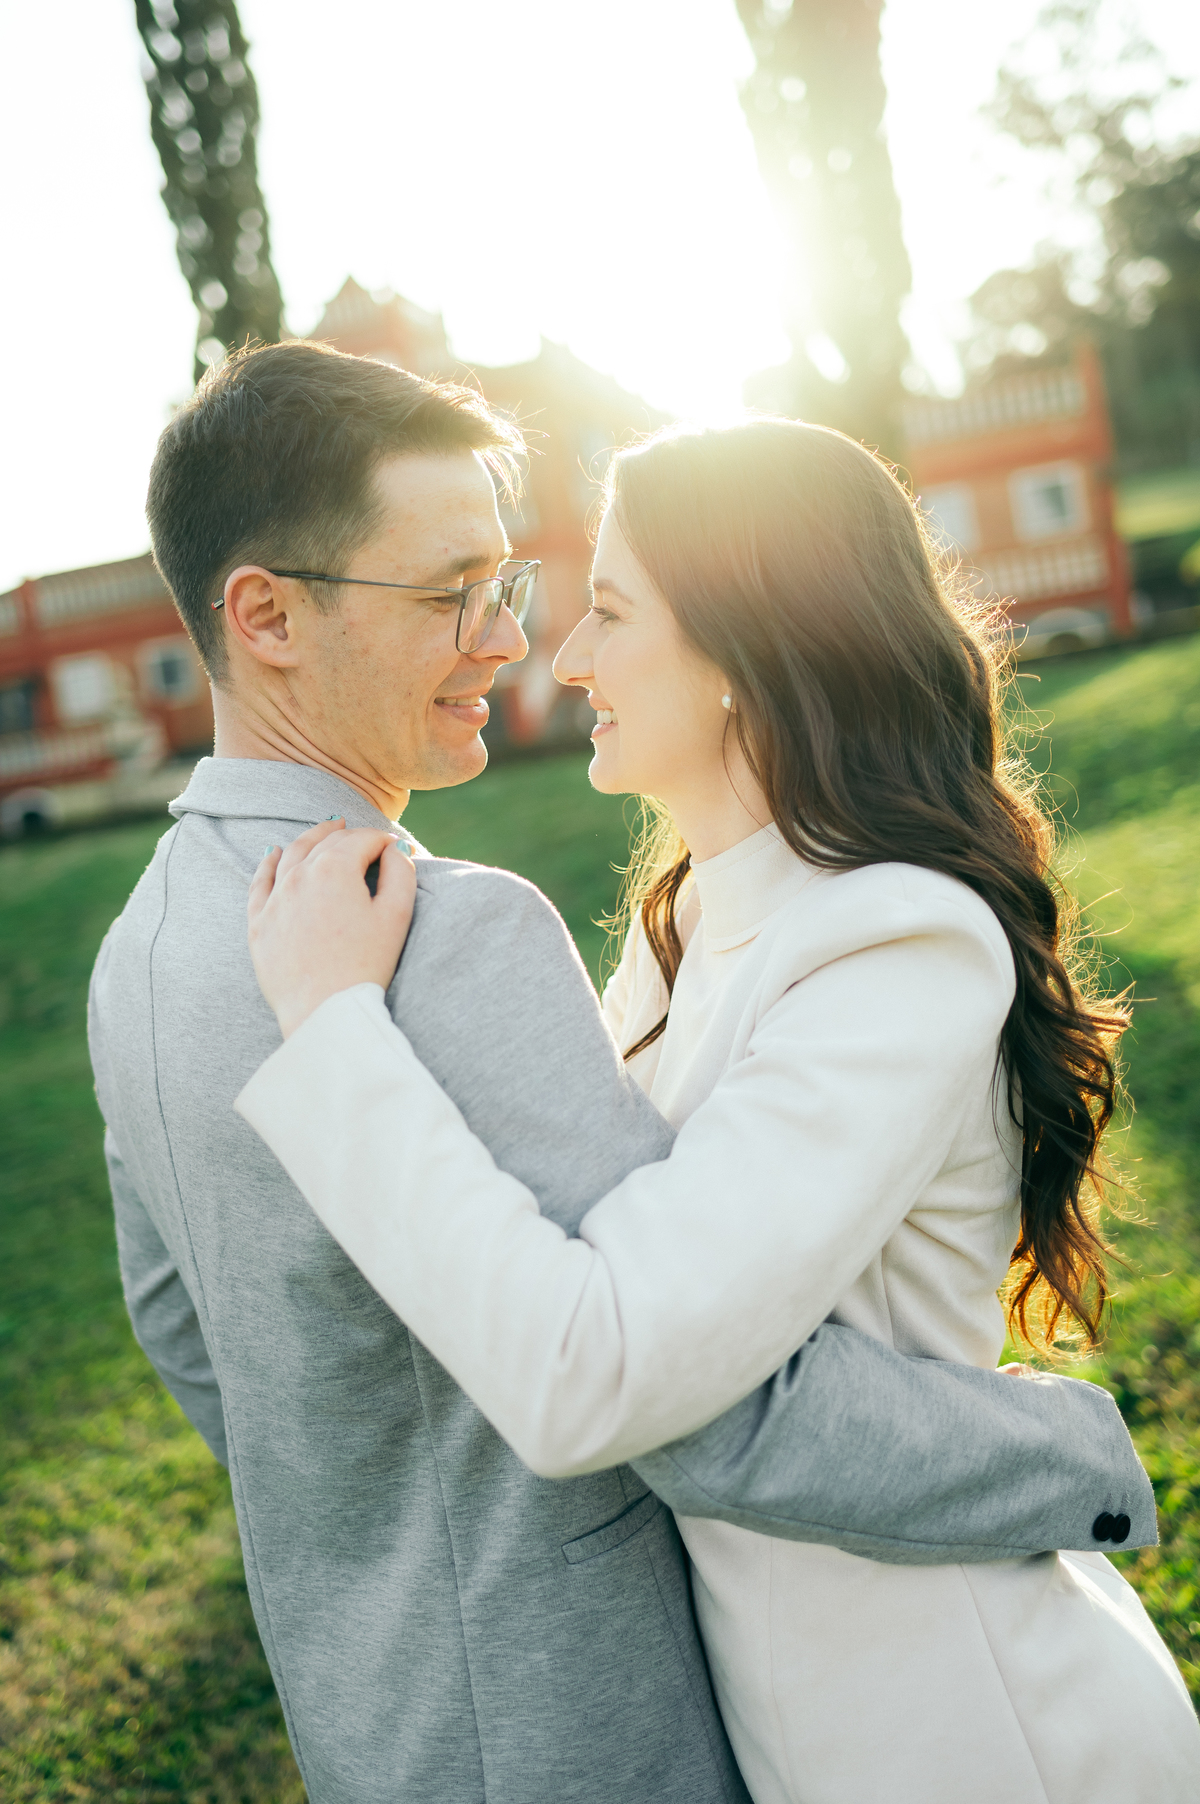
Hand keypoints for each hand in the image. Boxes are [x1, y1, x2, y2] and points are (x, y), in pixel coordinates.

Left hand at [248, 819, 416, 1037]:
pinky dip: (269, 862)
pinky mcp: (258, 922)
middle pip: (327, 843)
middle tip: (365, 839)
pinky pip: (260, 882)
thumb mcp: (396, 916)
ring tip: (326, 830)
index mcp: (335, 870)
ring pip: (293, 854)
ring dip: (312, 838)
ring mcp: (275, 898)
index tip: (394, 848)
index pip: (362, 840)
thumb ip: (401, 872)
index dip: (382, 841)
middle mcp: (299, 875)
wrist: (324, 1011)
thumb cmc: (366, 966)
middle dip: (350, 836)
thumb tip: (395, 847)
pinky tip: (275, 852)